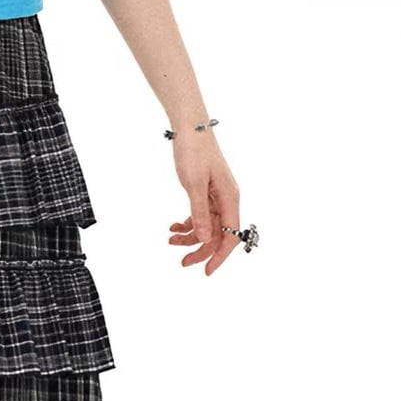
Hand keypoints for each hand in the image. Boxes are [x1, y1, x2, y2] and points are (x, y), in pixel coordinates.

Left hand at [166, 133, 240, 278]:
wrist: (190, 128)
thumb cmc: (194, 152)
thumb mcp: (193, 184)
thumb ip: (199, 213)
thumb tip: (205, 239)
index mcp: (230, 198)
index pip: (230, 237)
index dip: (219, 256)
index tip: (206, 271)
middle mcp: (227, 199)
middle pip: (218, 235)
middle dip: (200, 250)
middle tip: (182, 262)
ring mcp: (217, 196)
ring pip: (208, 226)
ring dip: (190, 237)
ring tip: (170, 240)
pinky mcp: (207, 192)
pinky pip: (201, 215)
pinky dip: (187, 223)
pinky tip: (173, 228)